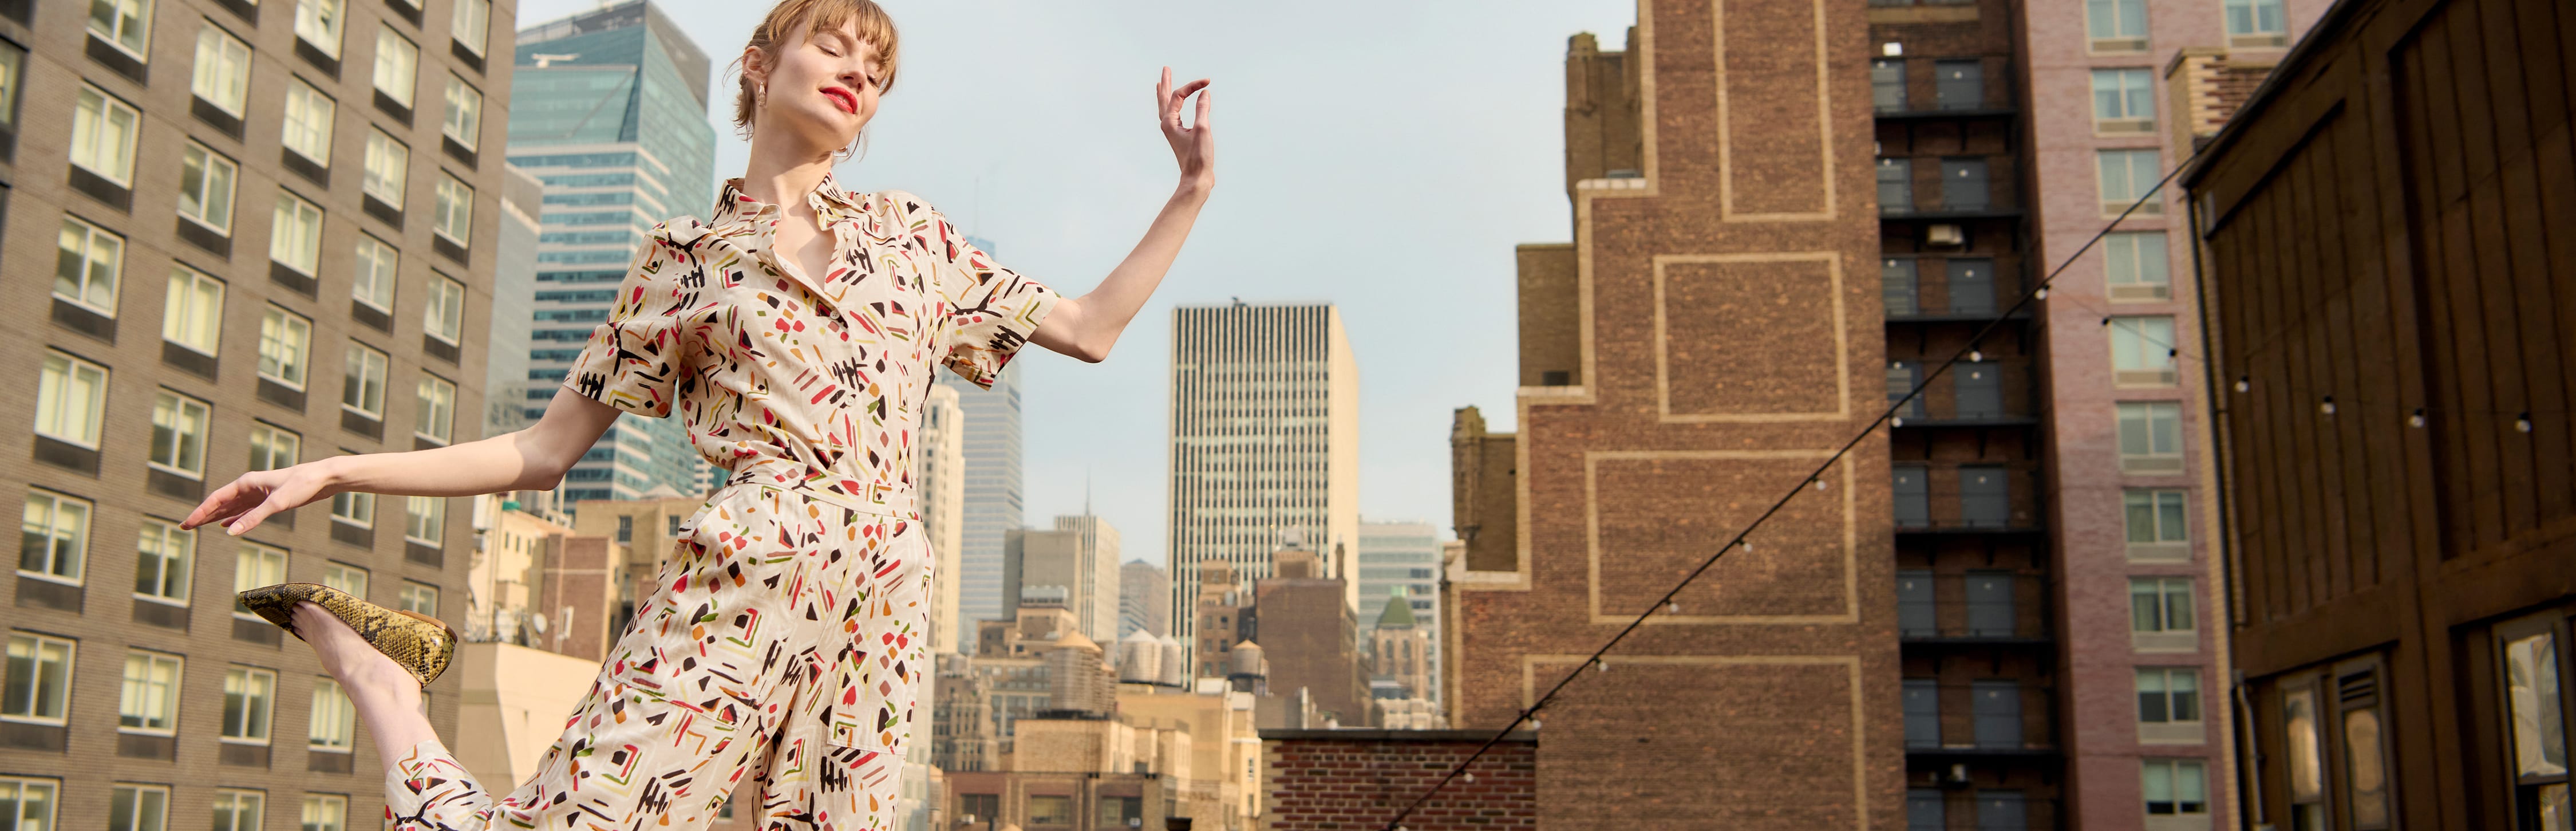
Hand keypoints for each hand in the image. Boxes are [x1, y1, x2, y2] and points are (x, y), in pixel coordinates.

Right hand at [180, 460, 340, 535]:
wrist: (324, 478)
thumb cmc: (302, 485)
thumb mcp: (277, 504)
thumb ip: (253, 518)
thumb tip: (230, 533)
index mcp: (246, 483)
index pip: (216, 499)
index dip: (200, 512)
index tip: (186, 524)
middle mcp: (249, 487)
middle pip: (220, 503)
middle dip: (203, 515)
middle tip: (185, 527)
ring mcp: (258, 494)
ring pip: (231, 508)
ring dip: (216, 517)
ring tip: (200, 526)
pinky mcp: (269, 500)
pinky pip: (245, 511)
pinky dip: (234, 519)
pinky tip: (226, 526)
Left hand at [1157, 66, 1213, 192]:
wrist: (1196, 178)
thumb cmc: (1198, 157)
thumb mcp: (1202, 130)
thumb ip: (1203, 109)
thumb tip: (1204, 93)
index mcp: (1169, 122)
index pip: (1179, 96)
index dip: (1193, 86)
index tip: (1207, 82)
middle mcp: (1167, 125)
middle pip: (1165, 98)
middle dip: (1166, 83)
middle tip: (1165, 69)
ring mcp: (1172, 131)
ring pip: (1167, 107)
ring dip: (1166, 94)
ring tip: (1163, 83)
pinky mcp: (1179, 136)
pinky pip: (1173, 115)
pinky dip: (1173, 106)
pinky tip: (1176, 106)